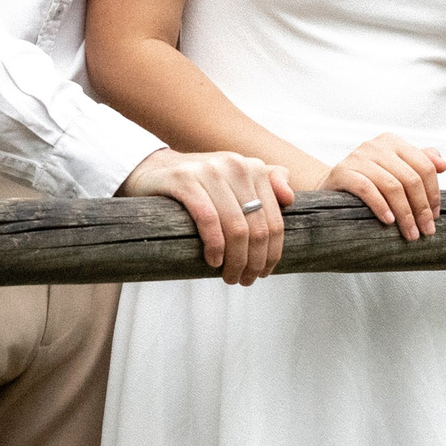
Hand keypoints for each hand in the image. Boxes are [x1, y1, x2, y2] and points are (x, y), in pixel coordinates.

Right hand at [121, 149, 292, 285]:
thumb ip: (268, 182)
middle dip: (253, 261)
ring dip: (235, 260)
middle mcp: (235, 165)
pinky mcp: (184, 180)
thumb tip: (289, 198)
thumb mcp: (236, 181)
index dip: (272, 253)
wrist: (155, 171)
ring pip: (236, 227)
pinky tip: (213, 260)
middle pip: (257, 227)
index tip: (264, 273)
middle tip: (244, 280)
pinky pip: (208, 219)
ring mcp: (209, 170)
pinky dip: (214, 245)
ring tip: (229, 276)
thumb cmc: (202, 186)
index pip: (274, 220)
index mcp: (253, 167)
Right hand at [316, 133, 445, 240]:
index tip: (434, 217)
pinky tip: (389, 221)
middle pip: (410, 178)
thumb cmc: (369, 180)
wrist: (332, 186)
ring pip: (392, 186)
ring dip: (405, 214)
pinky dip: (381, 206)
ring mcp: (358, 157)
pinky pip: (367, 189)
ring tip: (410, 233)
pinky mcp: (342, 172)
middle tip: (426, 231)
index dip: (433, 193)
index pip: (424, 166)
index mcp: (393, 142)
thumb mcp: (395, 169)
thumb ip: (420, 163)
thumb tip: (443, 165)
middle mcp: (376, 145)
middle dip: (421, 208)